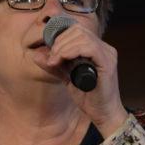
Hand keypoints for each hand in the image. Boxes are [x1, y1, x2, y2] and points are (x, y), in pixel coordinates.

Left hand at [37, 22, 128, 137]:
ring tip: (55, 60)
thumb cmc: (89, 97)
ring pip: (82, 36)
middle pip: (78, 30)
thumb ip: (54, 65)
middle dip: (59, 41)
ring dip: (63, 46)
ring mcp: (107, 54)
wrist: (103, 115)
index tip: (49, 51)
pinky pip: (89, 47)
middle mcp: (104, 48)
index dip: (60, 36)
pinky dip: (72, 51)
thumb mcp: (66, 78)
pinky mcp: (107, 63)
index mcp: (96, 48)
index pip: (77, 30)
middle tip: (51, 58)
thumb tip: (36, 55)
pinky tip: (63, 59)